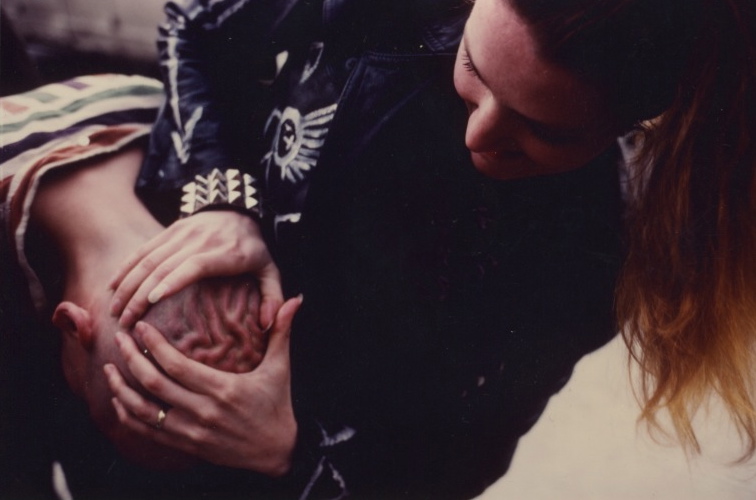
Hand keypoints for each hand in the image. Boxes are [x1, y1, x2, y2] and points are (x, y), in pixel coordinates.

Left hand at [104, 295, 302, 476]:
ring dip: (122, 387)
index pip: (178, 366)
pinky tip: (119, 398)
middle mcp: (204, 412)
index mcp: (224, 389)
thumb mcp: (281, 367)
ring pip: (145, 410)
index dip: (155, 345)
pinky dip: (128, 414)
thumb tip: (295, 300)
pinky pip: (148, 431)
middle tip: (120, 337)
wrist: (277, 451)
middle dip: (132, 359)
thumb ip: (281, 332)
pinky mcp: (187, 445)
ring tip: (109, 366)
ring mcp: (192, 431)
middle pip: (155, 384)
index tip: (142, 326)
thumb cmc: (277, 404)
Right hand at [108, 211, 281, 329]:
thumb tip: (268, 324)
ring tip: (114, 311)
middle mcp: (199, 240)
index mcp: (225, 253)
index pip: (194, 265)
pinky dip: (126, 267)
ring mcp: (181, 233)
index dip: (173, 280)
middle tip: (125, 322)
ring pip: (148, 259)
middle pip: (163, 266)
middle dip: (140, 295)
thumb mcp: (270, 271)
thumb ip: (273, 296)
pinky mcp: (169, 231)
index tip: (153, 300)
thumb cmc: (254, 249)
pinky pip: (143, 249)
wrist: (239, 209)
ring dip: (128, 284)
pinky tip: (112, 286)